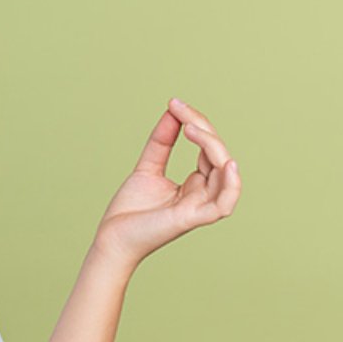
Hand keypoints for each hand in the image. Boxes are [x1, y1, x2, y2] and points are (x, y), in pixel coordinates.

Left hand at [93, 98, 240, 267]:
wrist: (111, 237)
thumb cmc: (130, 210)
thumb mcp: (147, 167)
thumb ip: (162, 141)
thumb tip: (173, 111)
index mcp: (196, 184)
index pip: (208, 148)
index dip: (196, 123)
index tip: (175, 104)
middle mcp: (203, 194)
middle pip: (218, 155)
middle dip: (202, 128)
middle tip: (179, 109)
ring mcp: (200, 207)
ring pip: (224, 174)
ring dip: (213, 147)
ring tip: (192, 128)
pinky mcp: (192, 219)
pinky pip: (223, 205)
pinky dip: (231, 185)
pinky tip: (227, 164)